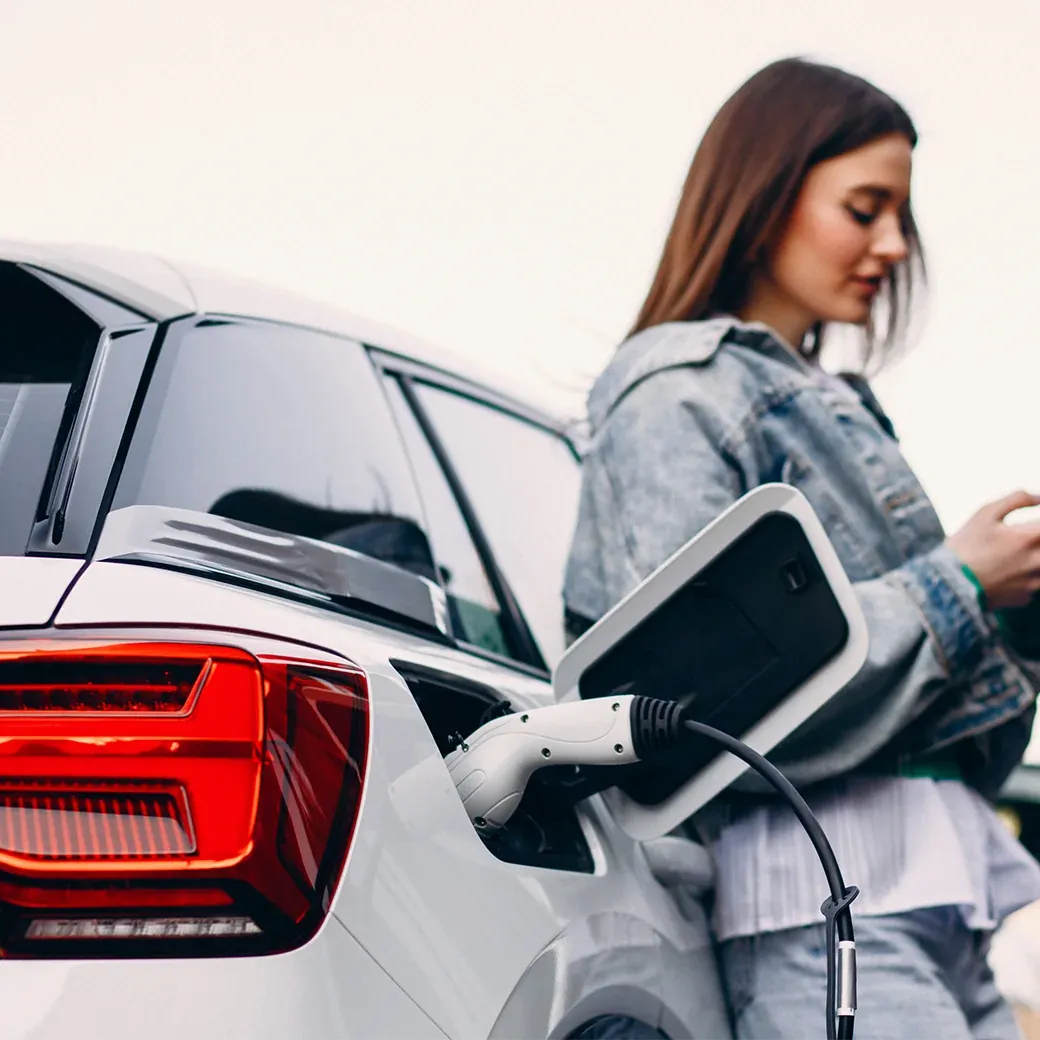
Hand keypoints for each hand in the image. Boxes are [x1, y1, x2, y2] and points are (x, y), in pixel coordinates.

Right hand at [947, 490, 1039, 608]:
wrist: (947, 584)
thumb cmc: (965, 545)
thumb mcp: (985, 513)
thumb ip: (1017, 499)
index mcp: (1028, 537)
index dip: (1038, 524)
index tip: (1032, 524)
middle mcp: (1036, 560)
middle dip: (1036, 539)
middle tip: (1018, 541)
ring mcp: (1031, 582)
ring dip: (1036, 560)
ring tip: (1012, 556)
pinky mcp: (1023, 597)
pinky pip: (1034, 585)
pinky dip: (1025, 579)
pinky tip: (1007, 575)